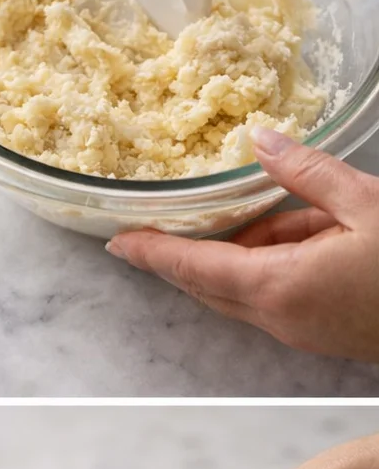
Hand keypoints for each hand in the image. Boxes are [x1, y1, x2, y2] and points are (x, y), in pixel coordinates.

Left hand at [107, 128, 378, 360]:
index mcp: (281, 288)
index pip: (196, 268)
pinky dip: (269, 255)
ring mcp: (306, 329)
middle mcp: (283, 317)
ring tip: (232, 202)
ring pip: (245, 285)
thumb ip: (306, 172)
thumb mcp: (366, 203)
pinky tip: (287, 221)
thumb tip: (260, 139)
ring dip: (233, 247)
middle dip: (179, 251)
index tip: (115, 240)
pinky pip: (278, 288)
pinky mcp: (327, 328)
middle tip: (145, 221)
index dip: (153, 252)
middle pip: (212, 282)